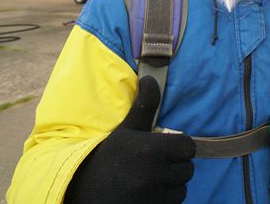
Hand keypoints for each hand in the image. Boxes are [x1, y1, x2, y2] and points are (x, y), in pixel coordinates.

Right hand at [65, 76, 195, 203]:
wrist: (81, 190)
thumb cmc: (108, 156)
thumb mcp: (126, 130)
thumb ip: (145, 105)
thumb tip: (151, 77)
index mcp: (149, 150)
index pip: (188, 147)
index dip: (180, 146)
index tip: (166, 148)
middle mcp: (152, 175)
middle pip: (187, 169)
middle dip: (175, 165)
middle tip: (156, 164)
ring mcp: (152, 197)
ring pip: (182, 188)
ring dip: (171, 184)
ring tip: (150, 179)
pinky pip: (174, 203)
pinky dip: (165, 199)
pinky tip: (147, 193)